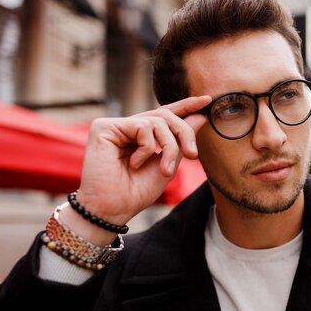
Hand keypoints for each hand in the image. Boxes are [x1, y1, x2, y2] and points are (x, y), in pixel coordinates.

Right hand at [73, 96, 210, 228]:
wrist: (113, 209)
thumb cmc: (136, 192)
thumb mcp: (168, 165)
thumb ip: (181, 141)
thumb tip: (200, 115)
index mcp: (141, 136)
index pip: (165, 115)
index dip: (185, 106)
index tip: (207, 100)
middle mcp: (127, 128)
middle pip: (165, 116)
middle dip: (184, 133)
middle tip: (192, 155)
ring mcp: (115, 126)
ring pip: (157, 120)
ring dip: (169, 146)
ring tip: (164, 170)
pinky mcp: (104, 127)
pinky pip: (142, 126)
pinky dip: (147, 148)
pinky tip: (135, 164)